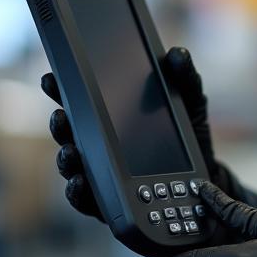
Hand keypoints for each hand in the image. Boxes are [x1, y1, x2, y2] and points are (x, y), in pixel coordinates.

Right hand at [41, 47, 223, 219]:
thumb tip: (177, 53)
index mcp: (111, 118)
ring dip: (65, 159)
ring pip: (72, 167)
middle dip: (60, 126)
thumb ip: (184, 79)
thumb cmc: (190, 139)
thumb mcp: (190, 105)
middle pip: (68, 134)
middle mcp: (99, 146)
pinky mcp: (108, 202)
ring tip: (70, 152)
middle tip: (61, 117)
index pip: (79, 101)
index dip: (61, 90)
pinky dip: (78, 192)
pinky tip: (80, 183)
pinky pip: (86, 199)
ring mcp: (101, 175)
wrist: (204, 181)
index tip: (51, 79)